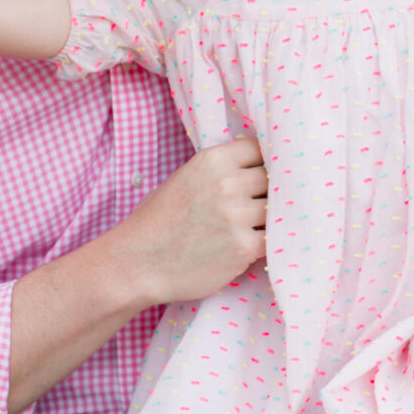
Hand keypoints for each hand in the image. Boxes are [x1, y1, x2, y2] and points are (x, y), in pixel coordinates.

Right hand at [111, 138, 267, 305]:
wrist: (137, 264)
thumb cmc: (158, 222)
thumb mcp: (186, 179)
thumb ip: (221, 171)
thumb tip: (259, 167)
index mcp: (212, 161)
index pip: (260, 149)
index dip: (264, 163)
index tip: (262, 175)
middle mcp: (227, 184)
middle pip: (273, 179)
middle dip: (269, 192)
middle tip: (257, 205)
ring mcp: (237, 216)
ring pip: (276, 209)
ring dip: (269, 219)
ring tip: (251, 227)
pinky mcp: (244, 247)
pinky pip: (273, 238)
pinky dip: (267, 242)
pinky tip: (252, 245)